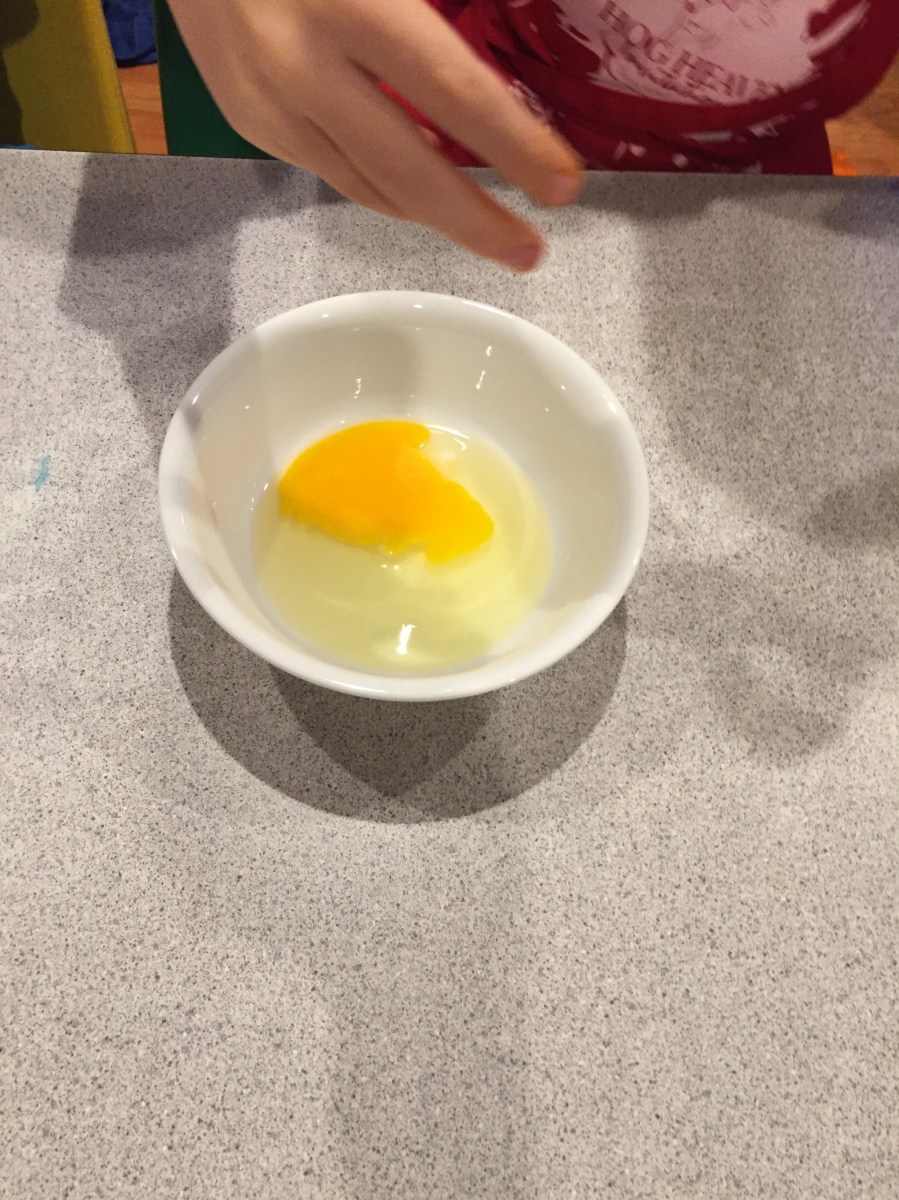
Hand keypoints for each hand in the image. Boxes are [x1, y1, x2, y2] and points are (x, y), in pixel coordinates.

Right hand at [168, 0, 582, 268]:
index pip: (450, 89)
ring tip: (493, 235)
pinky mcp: (249, 123)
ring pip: (368, 186)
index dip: (513, 144)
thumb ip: (432, 13)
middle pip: (406, 170)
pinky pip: (335, 173)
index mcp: (349, 3)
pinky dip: (387, 191)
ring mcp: (269, 105)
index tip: (562, 185)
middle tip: (531, 254)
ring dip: (434, 218)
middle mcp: (303, 67)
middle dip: (475, 221)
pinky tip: (423, 196)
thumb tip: (495, 81)